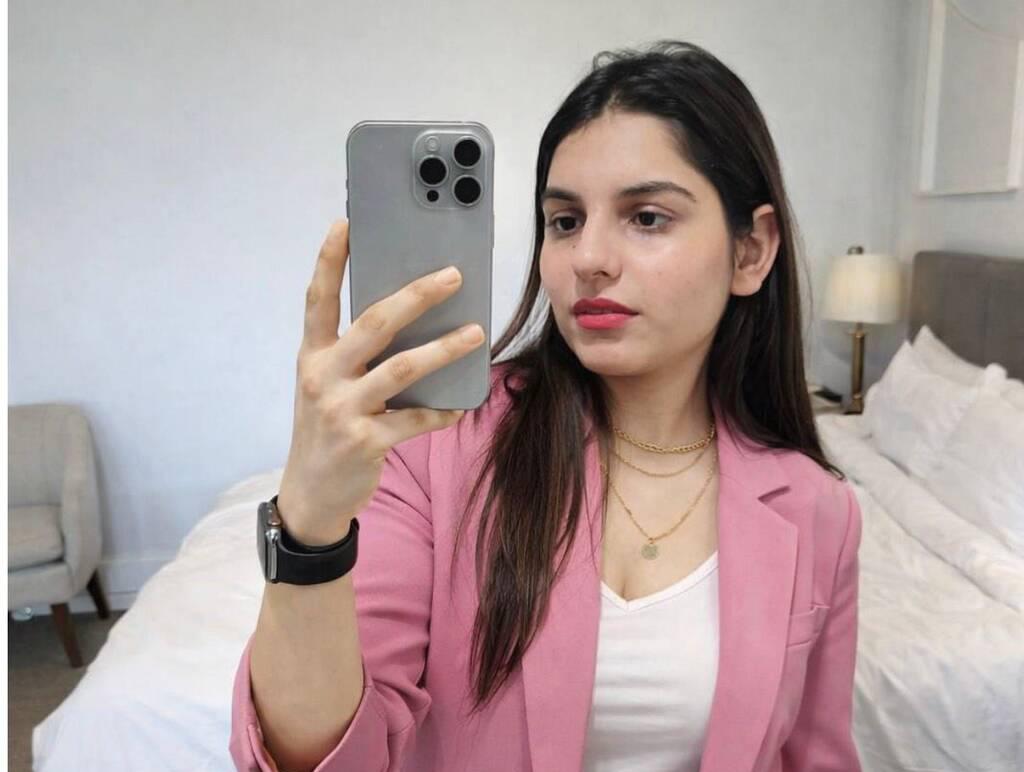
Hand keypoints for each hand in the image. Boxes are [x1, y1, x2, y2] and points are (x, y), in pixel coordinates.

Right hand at [276, 219, 483, 544]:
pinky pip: (414, 420)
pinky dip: (441, 412)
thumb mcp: (327, 385)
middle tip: (453, 276)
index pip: (317, 299)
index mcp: (311, 355)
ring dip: (444, 349)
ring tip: (477, 333)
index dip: (330, 261)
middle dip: (416, 295)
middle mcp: (321, 377)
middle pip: (373, 324)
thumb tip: (411, 320)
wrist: (311, 494)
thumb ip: (354, 355)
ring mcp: (341, 409)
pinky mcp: (364, 442)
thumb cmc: (327, 428)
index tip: (346, 224)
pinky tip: (460, 406)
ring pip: (401, 368)